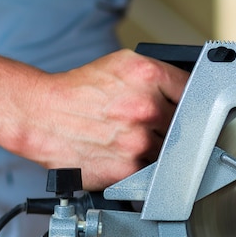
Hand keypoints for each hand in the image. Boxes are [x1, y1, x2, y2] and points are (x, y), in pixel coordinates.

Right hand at [8, 50, 188, 189]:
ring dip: (158, 149)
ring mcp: (139, 141)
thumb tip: (190, 92)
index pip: (194, 92)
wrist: (41, 115)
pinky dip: (143, 166)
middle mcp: (146, 109)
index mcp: (148, 77)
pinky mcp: (129, 169)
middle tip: (153, 125)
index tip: (192, 109)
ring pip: (170, 151)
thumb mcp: (123, 66)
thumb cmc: (80, 91)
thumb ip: (160, 77)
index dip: (192, 102)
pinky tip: (125, 154)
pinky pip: (152, 170)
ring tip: (133, 139)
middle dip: (172, 126)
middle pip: (184, 125)